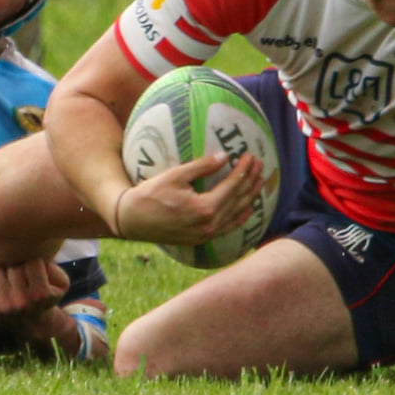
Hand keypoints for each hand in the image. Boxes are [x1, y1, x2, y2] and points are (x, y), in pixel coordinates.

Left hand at [0, 258, 69, 325]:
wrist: (33, 323)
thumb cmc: (45, 296)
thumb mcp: (61, 283)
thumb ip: (53, 267)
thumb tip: (34, 257)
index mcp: (41, 295)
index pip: (32, 262)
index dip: (34, 264)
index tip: (35, 274)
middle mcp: (22, 302)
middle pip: (13, 267)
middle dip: (17, 268)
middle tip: (21, 278)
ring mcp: (5, 307)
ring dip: (2, 274)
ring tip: (10, 283)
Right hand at [112, 152, 263, 246]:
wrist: (133, 221)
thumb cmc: (150, 195)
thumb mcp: (175, 176)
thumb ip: (202, 167)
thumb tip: (224, 156)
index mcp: (205, 208)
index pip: (232, 186)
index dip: (243, 170)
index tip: (251, 156)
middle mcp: (210, 224)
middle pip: (238, 200)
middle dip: (251, 181)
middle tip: (261, 165)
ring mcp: (206, 234)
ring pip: (236, 215)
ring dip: (249, 197)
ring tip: (259, 182)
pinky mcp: (201, 239)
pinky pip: (227, 228)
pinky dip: (240, 217)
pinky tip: (247, 209)